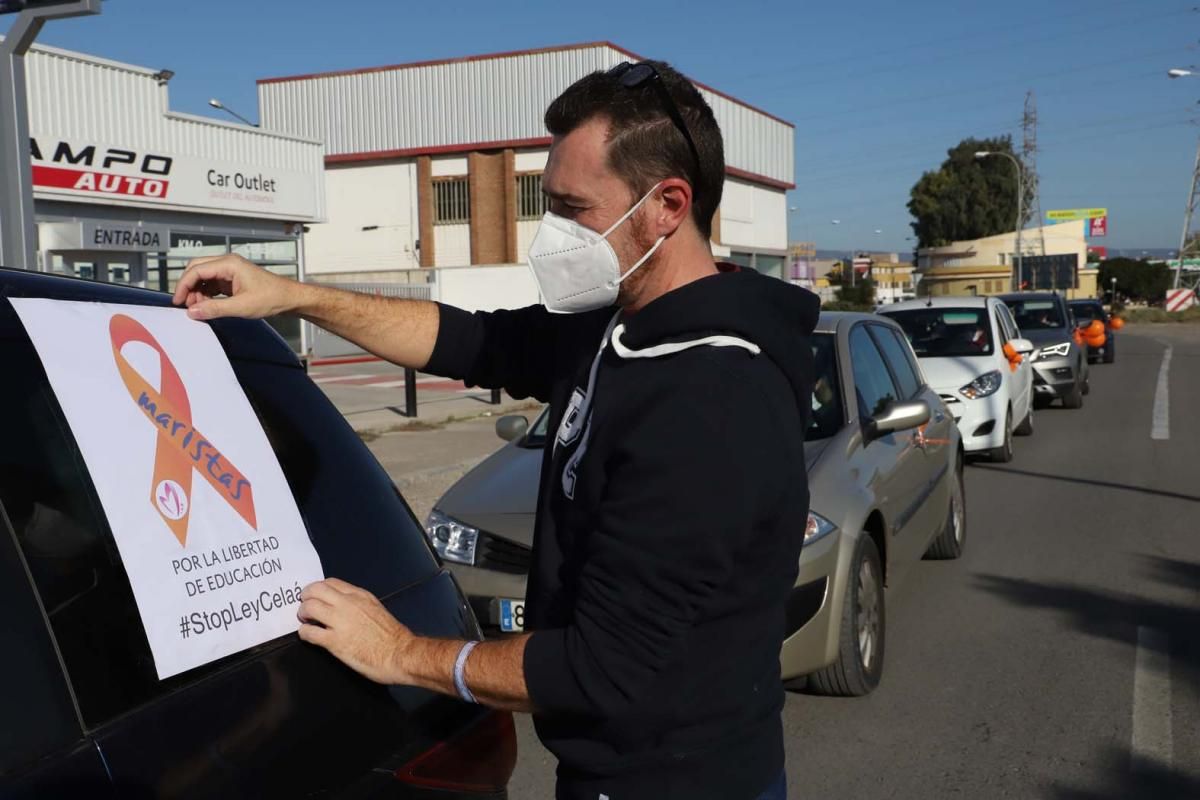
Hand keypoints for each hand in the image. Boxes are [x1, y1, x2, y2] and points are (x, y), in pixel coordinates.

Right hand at [173, 254, 300, 320]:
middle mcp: (227, 264)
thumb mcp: (241, 306)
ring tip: (198, 309)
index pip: (196, 270)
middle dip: (188, 287)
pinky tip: (206, 306)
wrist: (289, 298)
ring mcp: (229, 271)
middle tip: (184, 305)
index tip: (178, 301)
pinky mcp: (232, 280)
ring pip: (203, 278)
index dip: (183, 285)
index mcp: (229, 264)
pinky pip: (211, 284)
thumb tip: (193, 312)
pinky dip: (206, 294)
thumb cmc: (272, 297)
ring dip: (197, 292)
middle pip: (196, 270)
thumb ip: (215, 308)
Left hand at [297, 578, 413, 684]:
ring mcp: (340, 621)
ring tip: (306, 621)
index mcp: (359, 595)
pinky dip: (304, 633)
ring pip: (309, 607)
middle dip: (306, 597)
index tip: (315, 596)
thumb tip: (342, 606)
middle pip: (315, 590)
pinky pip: (309, 632)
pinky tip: (308, 636)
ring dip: (303, 613)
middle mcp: (347, 604)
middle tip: (305, 606)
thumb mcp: (375, 608)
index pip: (330, 582)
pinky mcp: (334, 641)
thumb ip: (358, 604)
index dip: (318, 588)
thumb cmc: (391, 635)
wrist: (399, 653)